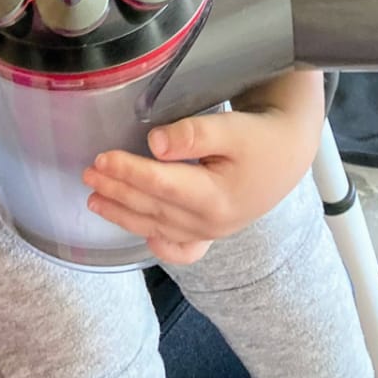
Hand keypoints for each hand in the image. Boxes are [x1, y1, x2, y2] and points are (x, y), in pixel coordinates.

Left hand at [83, 87, 323, 264]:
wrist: (290, 151)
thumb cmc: (261, 136)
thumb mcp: (231, 128)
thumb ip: (192, 135)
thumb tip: (154, 145)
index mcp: (215, 197)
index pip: (160, 184)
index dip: (127, 172)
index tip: (101, 159)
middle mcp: (211, 222)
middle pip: (153, 207)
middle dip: (117, 191)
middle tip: (87, 175)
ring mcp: (212, 232)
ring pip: (159, 227)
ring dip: (125, 214)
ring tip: (95, 202)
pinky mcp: (214, 230)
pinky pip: (183, 248)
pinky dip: (161, 245)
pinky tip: (143, 235)